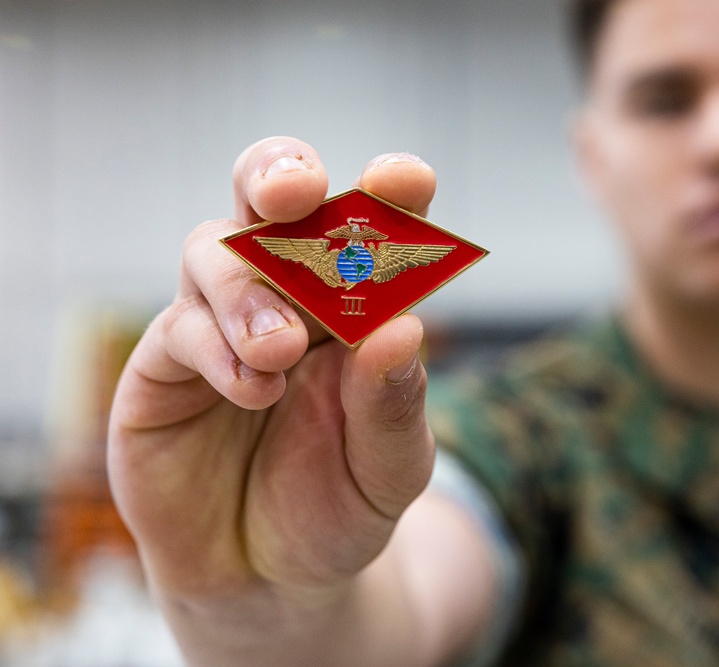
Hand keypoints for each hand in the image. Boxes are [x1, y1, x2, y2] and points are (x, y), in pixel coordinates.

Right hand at [107, 138, 445, 662]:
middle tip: (300, 195)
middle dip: (283, 178)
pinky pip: (180, 328)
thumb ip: (395, 407)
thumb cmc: (341, 506)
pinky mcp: (166, 368)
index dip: (388, 194)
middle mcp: (288, 298)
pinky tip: (255, 390)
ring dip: (248, 286)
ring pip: (217, 249)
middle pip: (271, 200)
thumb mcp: (389, 470)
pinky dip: (216, 348)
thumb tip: (403, 329)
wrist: (273, 580)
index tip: (406, 179)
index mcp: (356, 306)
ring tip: (279, 350)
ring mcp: (221, 325)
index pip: (371, 229)